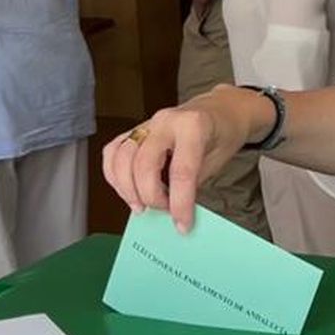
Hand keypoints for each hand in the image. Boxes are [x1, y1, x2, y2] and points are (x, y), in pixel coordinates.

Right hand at [102, 86, 269, 231]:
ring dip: (127, 189)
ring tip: (143, 206)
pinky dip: (114, 175)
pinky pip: (113, 152)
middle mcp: (165, 121)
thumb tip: (174, 215)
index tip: (182, 225)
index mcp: (193, 126)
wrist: (222, 109)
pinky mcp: (135, 129)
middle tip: (164, 211)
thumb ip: (193, 184)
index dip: (179, 203)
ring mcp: (147, 123)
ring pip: (121, 158)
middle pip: (143, 164)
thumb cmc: (222, 134)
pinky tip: (128, 190)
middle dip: (150, 196)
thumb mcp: (218, 160)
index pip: (181, 171)